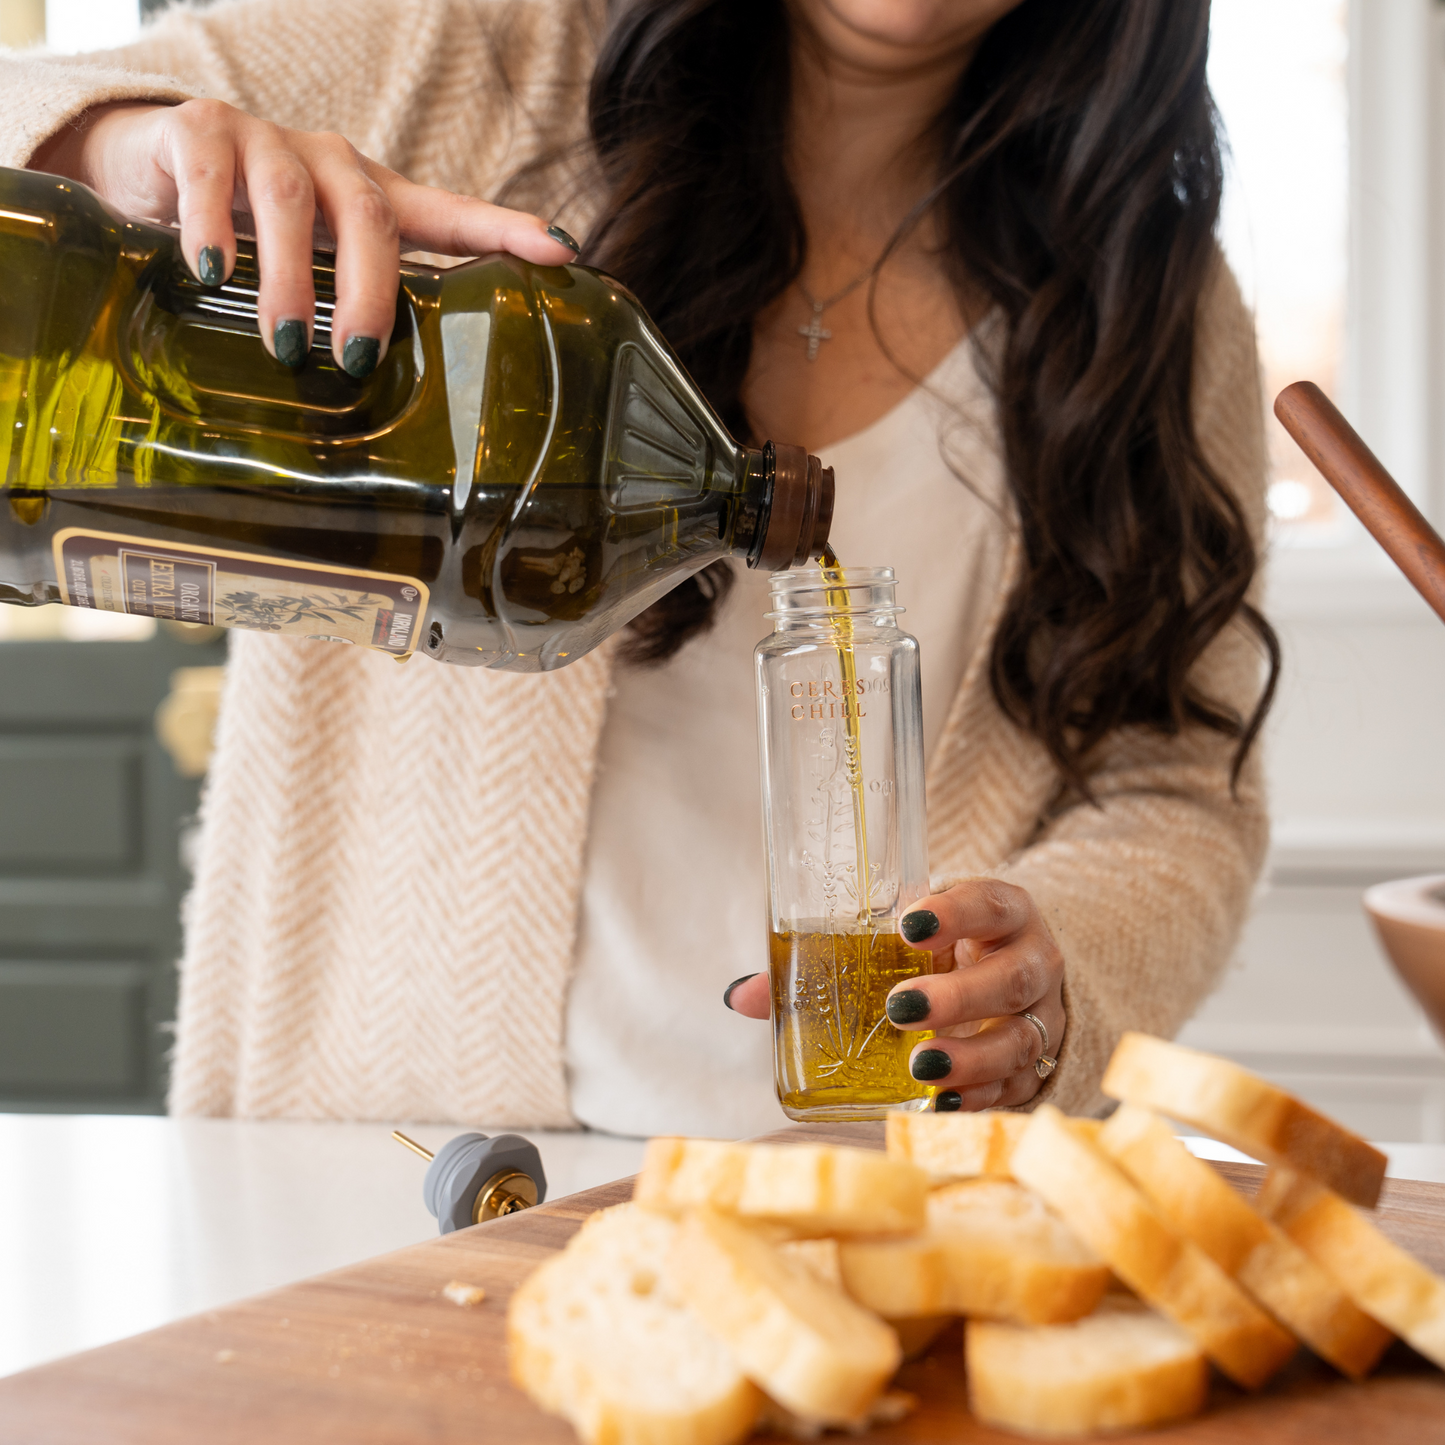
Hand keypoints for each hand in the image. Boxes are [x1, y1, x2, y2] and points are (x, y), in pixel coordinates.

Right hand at [31, 98, 578, 374]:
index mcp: (370, 201)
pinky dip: (215, 224)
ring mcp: (265, 141)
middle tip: (355, 357)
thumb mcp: (314, 271)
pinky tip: (211, 270)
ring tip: (285, 342)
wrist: (149, 172)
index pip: (448, 215)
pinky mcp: (197, 131)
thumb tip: (401, 412)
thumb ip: (359, 313)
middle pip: (370, 216)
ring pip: (291, 201)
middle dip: (369, 290)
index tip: (562, 252)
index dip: (506, 230)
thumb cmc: (254, 235)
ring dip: (292, 277)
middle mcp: (329, 164)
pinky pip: (213, 174)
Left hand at [724, 879, 1064, 1109]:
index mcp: (1003, 913)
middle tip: (901, 1008)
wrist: (1017, 979)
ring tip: (920, 1069)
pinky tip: (943, 1105)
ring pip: (1019, 1039)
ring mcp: (1042, 1018)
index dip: (956, 912)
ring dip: (970, 1057)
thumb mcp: (908, 939)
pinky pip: (1014, 1088)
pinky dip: (979, 1099)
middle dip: (959, 996)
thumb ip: (833, 958)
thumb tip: (740, 996)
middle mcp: (1033, 962)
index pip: (989, 903)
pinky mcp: (1035, 1069)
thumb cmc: (947, 952)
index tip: (908, 924)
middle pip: (1012, 977)